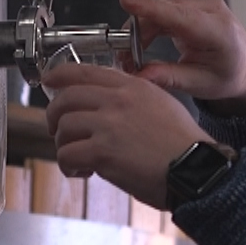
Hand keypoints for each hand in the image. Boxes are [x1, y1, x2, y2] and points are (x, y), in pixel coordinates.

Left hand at [42, 63, 212, 209]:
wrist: (196, 170)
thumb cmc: (184, 146)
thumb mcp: (161, 105)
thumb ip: (132, 98)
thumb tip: (106, 105)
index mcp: (132, 86)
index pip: (84, 72)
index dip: (58, 76)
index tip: (49, 82)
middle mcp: (117, 100)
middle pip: (65, 99)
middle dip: (54, 117)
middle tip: (58, 130)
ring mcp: (109, 125)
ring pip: (63, 127)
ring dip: (64, 145)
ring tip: (79, 159)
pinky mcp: (103, 151)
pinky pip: (67, 155)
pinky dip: (69, 167)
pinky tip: (83, 172)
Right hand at [119, 0, 245, 115]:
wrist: (245, 69)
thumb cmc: (228, 77)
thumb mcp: (200, 84)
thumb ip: (169, 77)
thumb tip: (140, 75)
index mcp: (218, 31)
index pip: (179, 14)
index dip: (150, 8)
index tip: (126, 2)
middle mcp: (211, 11)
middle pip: (163, 11)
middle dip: (137, 31)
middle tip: (123, 59)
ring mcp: (203, 5)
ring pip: (160, 9)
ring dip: (140, 30)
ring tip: (131, 56)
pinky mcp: (193, 6)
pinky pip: (164, 10)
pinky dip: (149, 26)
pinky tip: (141, 45)